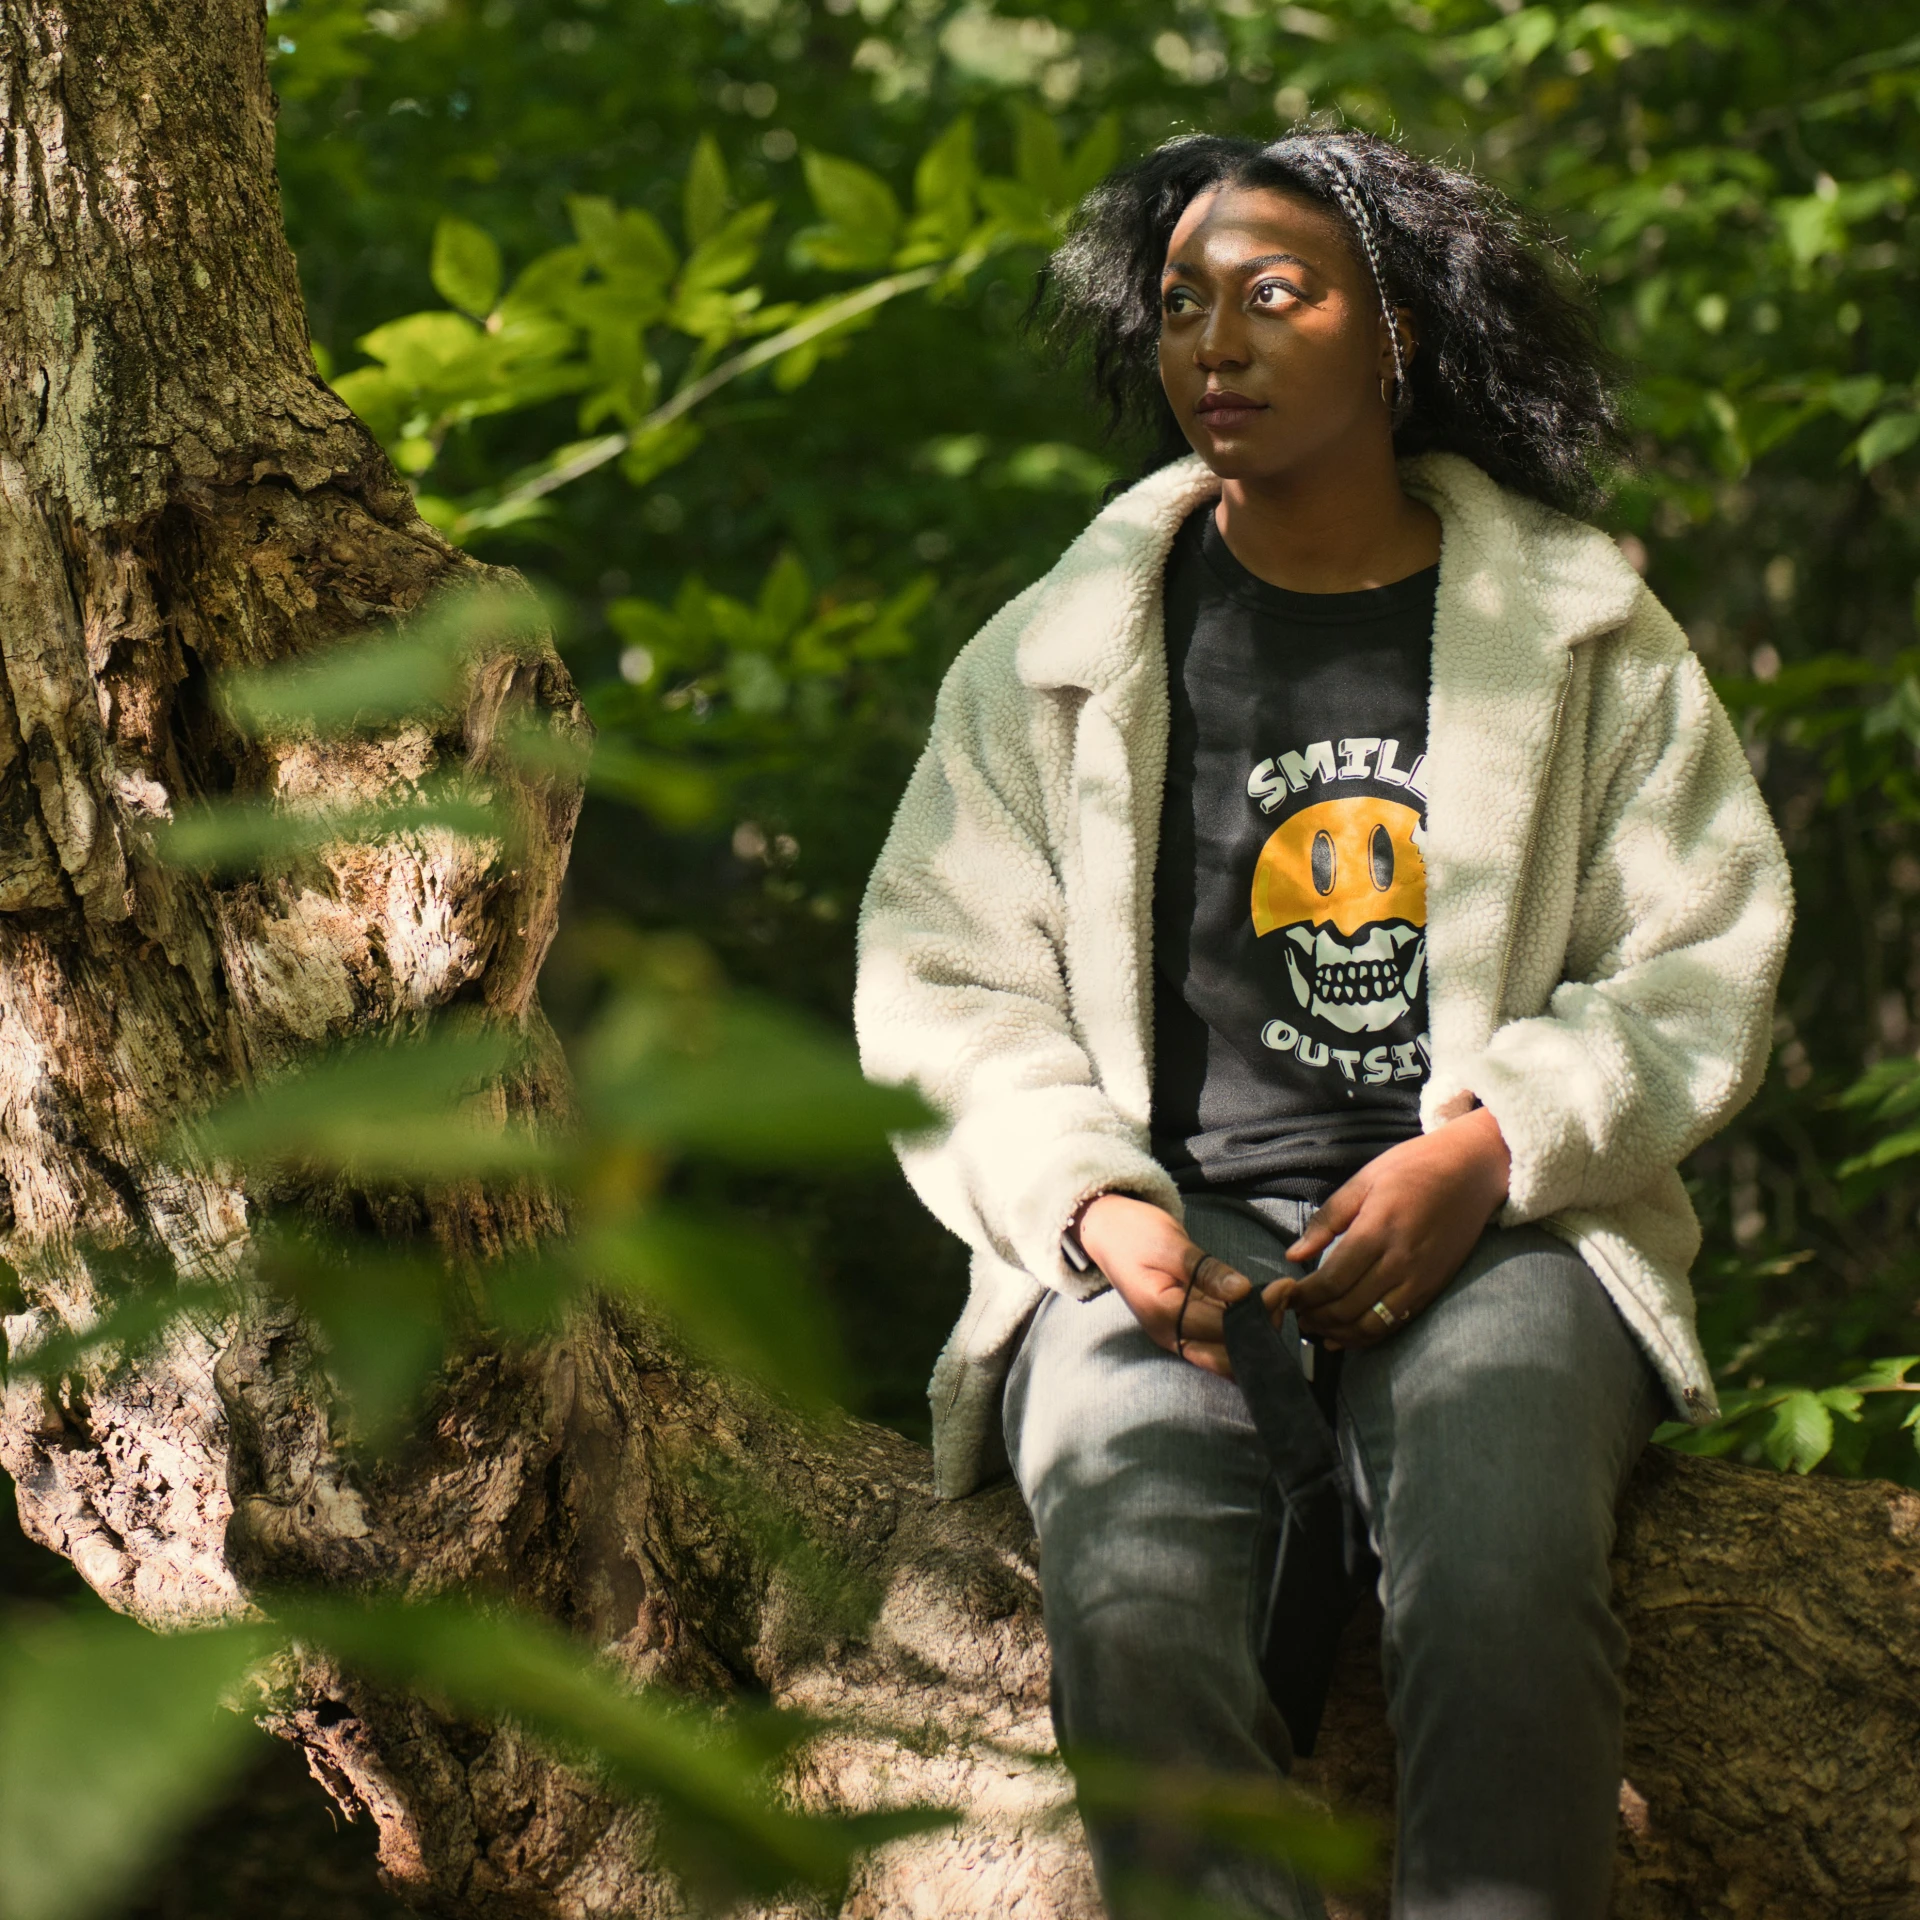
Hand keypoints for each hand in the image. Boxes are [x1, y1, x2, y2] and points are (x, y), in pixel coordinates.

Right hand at [1076, 1193, 1278, 1375]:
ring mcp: (1177, 1332)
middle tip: (1285, 1295)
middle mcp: (1170, 1334)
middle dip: (1261, 1331)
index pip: (1221, 1327)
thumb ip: (1206, 1270)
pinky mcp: (1185, 1324)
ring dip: (1255, 1330)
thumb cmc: (1134, 1233)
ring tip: (1280, 1297)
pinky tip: (1263, 1303)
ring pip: (1225, 1349)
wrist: (1107, 1230)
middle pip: (1225, 1354)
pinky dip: (1243, 1324)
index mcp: (1162, 1315)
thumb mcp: (1170, 1244)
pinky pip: (1219, 1336)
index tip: (1284, 1287)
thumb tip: (1242, 1293)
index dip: (1256, 1312)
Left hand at [1280, 1106, 1510, 1350]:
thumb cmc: (1414, 1167)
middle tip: (1296, 1316)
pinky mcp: (1434, 1288)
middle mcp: (1400, 1261)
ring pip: (1373, 1324)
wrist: (1473, 1170)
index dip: (1305, 1296)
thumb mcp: (1365, 1180)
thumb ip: (1328, 1220)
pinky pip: (1397, 1322)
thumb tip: (1293, 1254)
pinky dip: (1369, 1335)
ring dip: (1340, 1332)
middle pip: (1348, 1307)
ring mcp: (1420, 1279)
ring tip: (1317, 1329)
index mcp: (1377, 1230)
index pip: (1332, 1280)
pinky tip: (1349, 1334)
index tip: (1287, 1297)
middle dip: (1317, 1317)